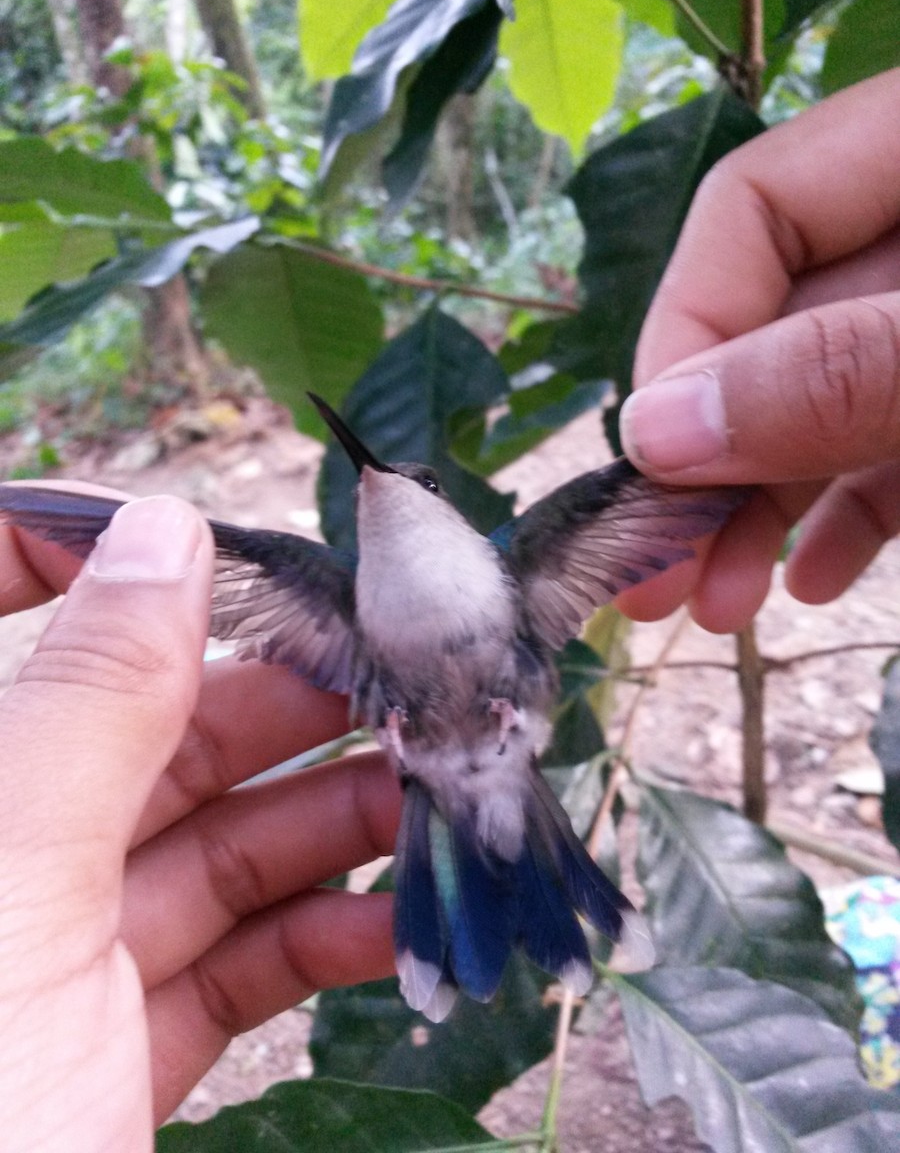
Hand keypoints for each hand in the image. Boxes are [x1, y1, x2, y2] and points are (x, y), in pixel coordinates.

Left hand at [0, 494, 399, 1149]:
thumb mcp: (9, 894)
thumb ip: (91, 702)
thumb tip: (171, 523)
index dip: (74, 552)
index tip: (222, 547)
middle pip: (141, 737)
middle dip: (282, 712)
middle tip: (406, 697)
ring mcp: (50, 968)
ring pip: (204, 850)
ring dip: (324, 825)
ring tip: (434, 809)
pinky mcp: (111, 1061)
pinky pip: (226, 966)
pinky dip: (314, 941)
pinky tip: (390, 930)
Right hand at [616, 68, 899, 632]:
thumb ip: (833, 375)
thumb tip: (653, 432)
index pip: (751, 212)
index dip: (684, 334)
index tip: (649, 465)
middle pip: (779, 331)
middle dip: (712, 461)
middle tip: (653, 575)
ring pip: (834, 403)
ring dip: (767, 509)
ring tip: (720, 605)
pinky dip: (857, 513)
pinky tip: (820, 578)